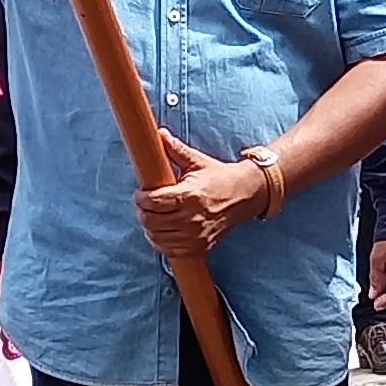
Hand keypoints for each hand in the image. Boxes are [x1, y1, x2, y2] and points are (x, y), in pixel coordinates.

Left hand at [134, 132, 269, 262]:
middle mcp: (192, 218)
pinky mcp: (200, 246)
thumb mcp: (197, 161)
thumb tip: (160, 134)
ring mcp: (196, 235)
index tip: (140, 193)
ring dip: (149, 227)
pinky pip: (170, 250)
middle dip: (142, 212)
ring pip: (158, 237)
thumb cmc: (219, 177)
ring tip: (151, 217)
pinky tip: (160, 231)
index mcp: (189, 195)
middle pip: (152, 221)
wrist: (245, 196)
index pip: (154, 202)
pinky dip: (160, 242)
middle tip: (143, 205)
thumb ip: (176, 150)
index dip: (141, 198)